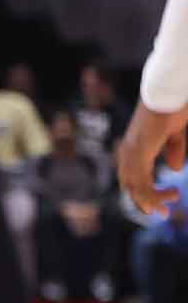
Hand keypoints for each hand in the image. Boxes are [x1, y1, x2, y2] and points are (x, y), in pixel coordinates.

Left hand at [116, 101, 187, 215]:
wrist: (166, 91)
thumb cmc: (172, 107)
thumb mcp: (175, 134)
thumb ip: (174, 151)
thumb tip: (174, 171)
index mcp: (133, 146)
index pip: (131, 177)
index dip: (143, 193)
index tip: (161, 203)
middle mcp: (127, 151)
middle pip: (130, 186)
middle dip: (146, 201)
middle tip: (165, 212)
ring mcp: (130, 152)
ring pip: (135, 187)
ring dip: (152, 201)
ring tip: (168, 208)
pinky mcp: (138, 152)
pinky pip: (141, 181)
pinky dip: (150, 196)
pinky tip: (162, 204)